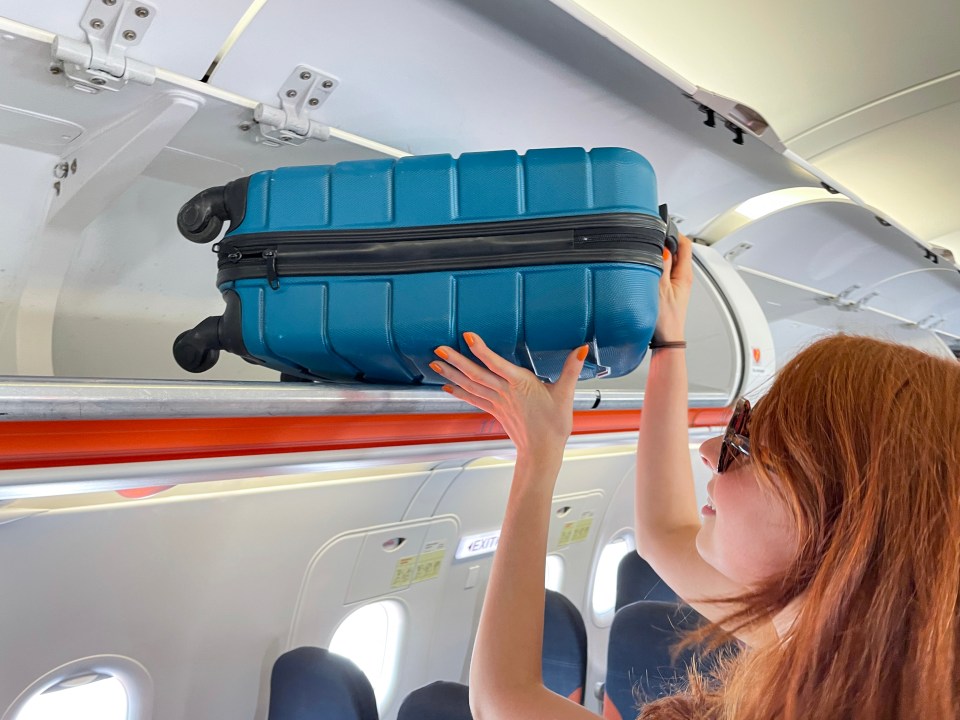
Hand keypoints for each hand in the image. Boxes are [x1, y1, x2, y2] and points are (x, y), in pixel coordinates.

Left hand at [432, 333, 586, 461]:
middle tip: (439, 348)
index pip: (497, 364)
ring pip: (470, 385)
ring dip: (452, 373)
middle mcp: (504, 392)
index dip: (482, 350)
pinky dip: (458, 391)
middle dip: (456, 360)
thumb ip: (571, 369)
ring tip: (435, 362)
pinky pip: (473, 398)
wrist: (543, 453)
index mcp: (521, 384)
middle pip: (476, 374)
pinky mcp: (494, 410)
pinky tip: (446, 385)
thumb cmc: (553, 426)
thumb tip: (581, 349)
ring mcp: (497, 402)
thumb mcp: (565, 395)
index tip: (468, 336)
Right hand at [655, 232, 693, 341]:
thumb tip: (661, 247)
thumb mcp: (661, 291)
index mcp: (684, 275)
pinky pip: (661, 271)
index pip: (685, 244)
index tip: (661, 227)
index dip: (674, 232)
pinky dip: (653, 266)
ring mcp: (674, 283)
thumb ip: (661, 267)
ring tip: (644, 253)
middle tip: (648, 238)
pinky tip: (644, 270)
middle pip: (675, 250)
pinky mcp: (667, 289)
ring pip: (667, 261)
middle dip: (663, 242)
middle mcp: (681, 277)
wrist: (665, 340)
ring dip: (657, 255)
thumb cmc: (666, 322)